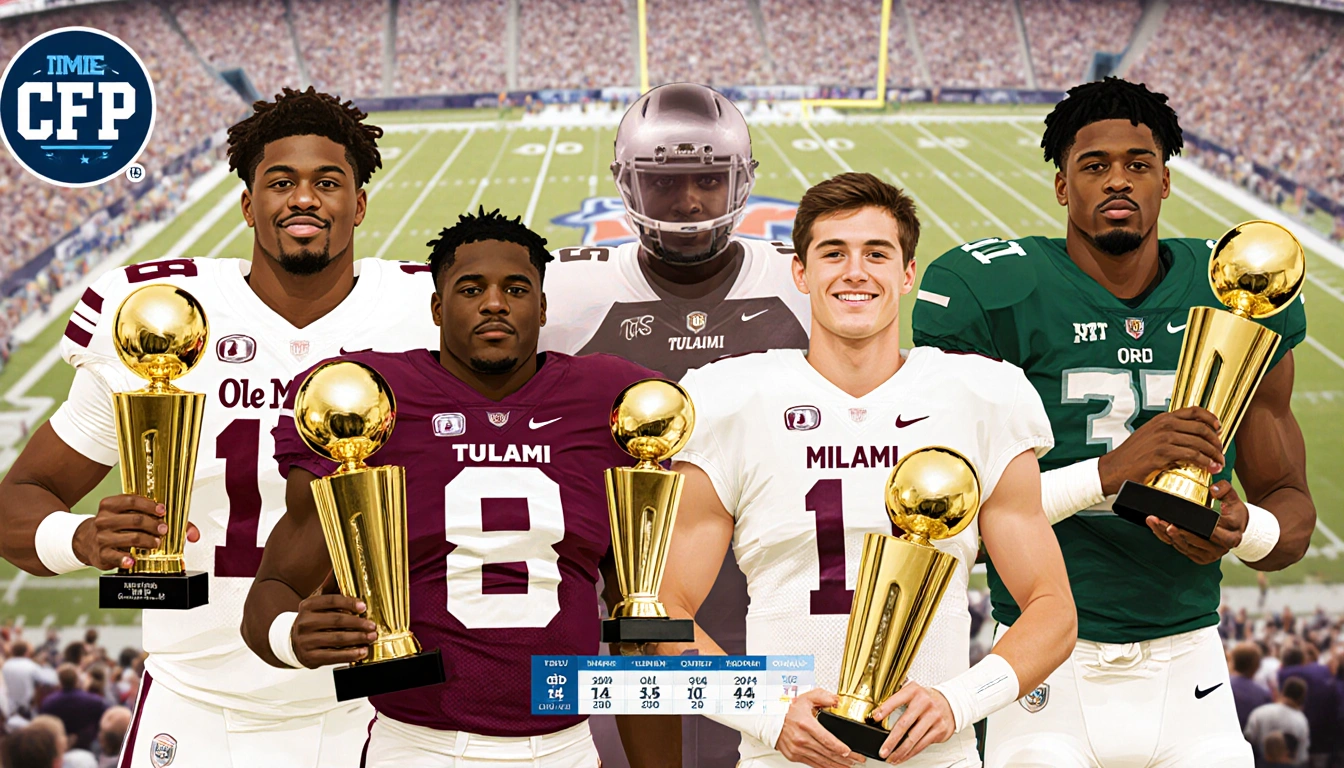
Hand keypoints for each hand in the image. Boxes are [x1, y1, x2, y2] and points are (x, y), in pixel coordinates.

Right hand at [73, 495, 200, 569]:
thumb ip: (161, 519)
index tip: (162, 511)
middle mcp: (104, 520)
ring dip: (147, 541)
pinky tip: (134, 559)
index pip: (131, 500)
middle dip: (153, 525)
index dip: (150, 505)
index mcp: (110, 505)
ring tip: (156, 543)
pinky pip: (116, 556)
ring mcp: (102, 537)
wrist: (88, 541)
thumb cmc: (117, 526)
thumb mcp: (132, 516)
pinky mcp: (102, 554)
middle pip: (134, 519)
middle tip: (163, 530)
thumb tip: (193, 534)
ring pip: (130, 537)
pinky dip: (126, 559)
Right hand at [291, 589, 376, 668]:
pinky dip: (350, 654)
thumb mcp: (317, 603)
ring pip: (336, 639)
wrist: (293, 643)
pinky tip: (362, 652)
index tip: (364, 607)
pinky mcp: (310, 657)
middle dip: (358, 623)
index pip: (331, 600)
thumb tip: (339, 565)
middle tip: (372, 625)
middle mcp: (304, 622)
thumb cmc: (312, 620)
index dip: (349, 603)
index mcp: (308, 605)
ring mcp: (306, 641)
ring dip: (357, 638)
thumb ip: (330, 586)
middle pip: (336, 620)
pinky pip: (333, 656)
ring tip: (371, 637)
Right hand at [775, 688, 862, 767]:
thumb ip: (822, 697)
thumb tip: (836, 700)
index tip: (850, 752)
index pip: (826, 739)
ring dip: (837, 764)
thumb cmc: (787, 711)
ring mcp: (798, 749)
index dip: (840, 748)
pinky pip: (813, 764)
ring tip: (849, 765)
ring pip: (822, 761)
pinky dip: (824, 767)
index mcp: (806, 724)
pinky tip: (833, 767)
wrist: (770, 721)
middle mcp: (801, 739)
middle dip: (845, 758)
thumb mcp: (805, 698)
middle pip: (827, 752)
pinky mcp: (795, 756)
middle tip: (857, 759)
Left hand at [871, 683, 955, 763]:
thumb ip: (897, 699)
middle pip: (905, 724)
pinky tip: (903, 756)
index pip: (897, 699)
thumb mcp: (912, 692)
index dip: (885, 708)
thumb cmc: (926, 699)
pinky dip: (911, 753)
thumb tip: (877, 714)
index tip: (875, 717)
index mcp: (914, 691)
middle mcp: (925, 703)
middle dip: (891, 740)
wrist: (950, 703)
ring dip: (900, 751)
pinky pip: (922, 744)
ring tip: (891, 757)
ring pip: (913, 738)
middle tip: (883, 750)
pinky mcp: (940, 729)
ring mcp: (934, 717)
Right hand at [1097, 407, 1222, 494]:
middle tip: (1220, 452)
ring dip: (1214, 454)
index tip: (1219, 428)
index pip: (1194, 411)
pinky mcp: (1162, 453)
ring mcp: (1163, 438)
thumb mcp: (1149, 436)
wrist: (1114, 468)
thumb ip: (1166, 432)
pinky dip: (1204, 462)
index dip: (1211, 419)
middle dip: (1216, 441)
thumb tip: (1188, 437)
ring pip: (1199, 442)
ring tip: (1218, 463)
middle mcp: (1164, 425)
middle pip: (1201, 427)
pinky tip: (1208, 467)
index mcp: (1162, 419)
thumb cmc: (1131, 456)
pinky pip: (1192, 455)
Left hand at [1146, 481, 1247, 564]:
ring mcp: (1209, 555)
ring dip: (1165, 535)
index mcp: (1230, 536)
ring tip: (1153, 521)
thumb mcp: (1234, 499)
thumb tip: (1213, 489)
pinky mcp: (1199, 557)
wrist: (1237, 529)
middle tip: (1158, 520)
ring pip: (1183, 546)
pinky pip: (1181, 549)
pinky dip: (1167, 539)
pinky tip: (1157, 528)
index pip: (1210, 533)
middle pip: (1192, 541)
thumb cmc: (1234, 512)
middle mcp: (1219, 549)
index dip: (1193, 528)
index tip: (1178, 520)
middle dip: (1174, 531)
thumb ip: (1225, 489)